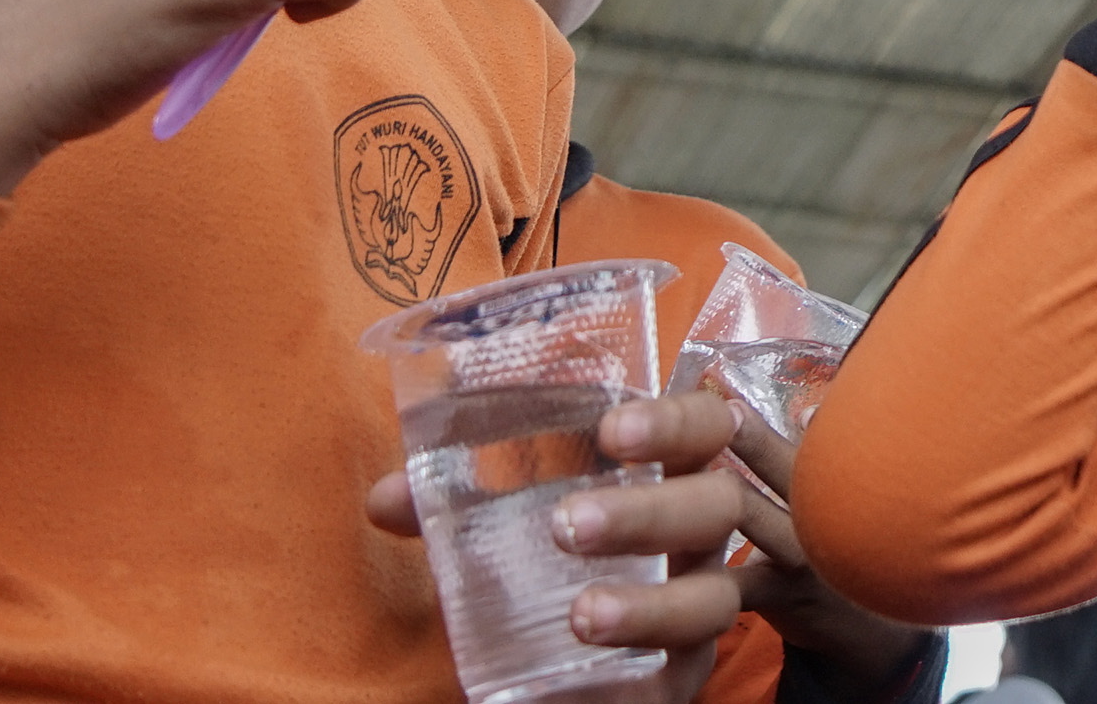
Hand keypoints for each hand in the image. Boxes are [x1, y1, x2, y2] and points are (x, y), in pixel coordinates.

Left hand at [364, 392, 933, 701]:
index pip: (711, 424)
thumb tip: (382, 499)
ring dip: (650, 606)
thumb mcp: (525, 523)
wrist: (594, 668)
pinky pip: (684, 680)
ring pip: (714, 603)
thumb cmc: (575, 557)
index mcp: (680, 474)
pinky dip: (646, 681)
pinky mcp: (686, 678)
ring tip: (580, 616)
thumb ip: (462, 510)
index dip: (674, 420)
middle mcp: (707, 538)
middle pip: (715, 508)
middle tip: (565, 524)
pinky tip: (604, 692)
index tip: (611, 428)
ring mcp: (706, 611)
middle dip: (648, 513)